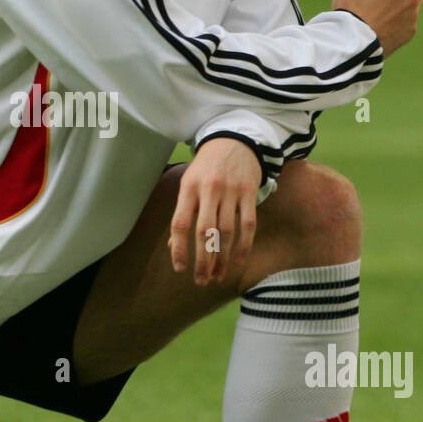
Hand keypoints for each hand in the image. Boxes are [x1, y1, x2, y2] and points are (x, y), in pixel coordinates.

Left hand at [169, 138, 260, 285]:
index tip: (180, 269)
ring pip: (227, 232)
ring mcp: (231, 191)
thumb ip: (183, 213)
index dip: (179, 248)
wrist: (234, 140)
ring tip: (217, 276)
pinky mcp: (250, 193)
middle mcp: (209, 189)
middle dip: (203, 260)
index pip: (180, 223)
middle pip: (205, 232)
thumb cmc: (206, 168)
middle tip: (201, 281)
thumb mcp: (188, 183)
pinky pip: (248, 225)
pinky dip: (244, 247)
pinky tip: (237, 263)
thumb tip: (172, 247)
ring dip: (222, 258)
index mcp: (188, 187)